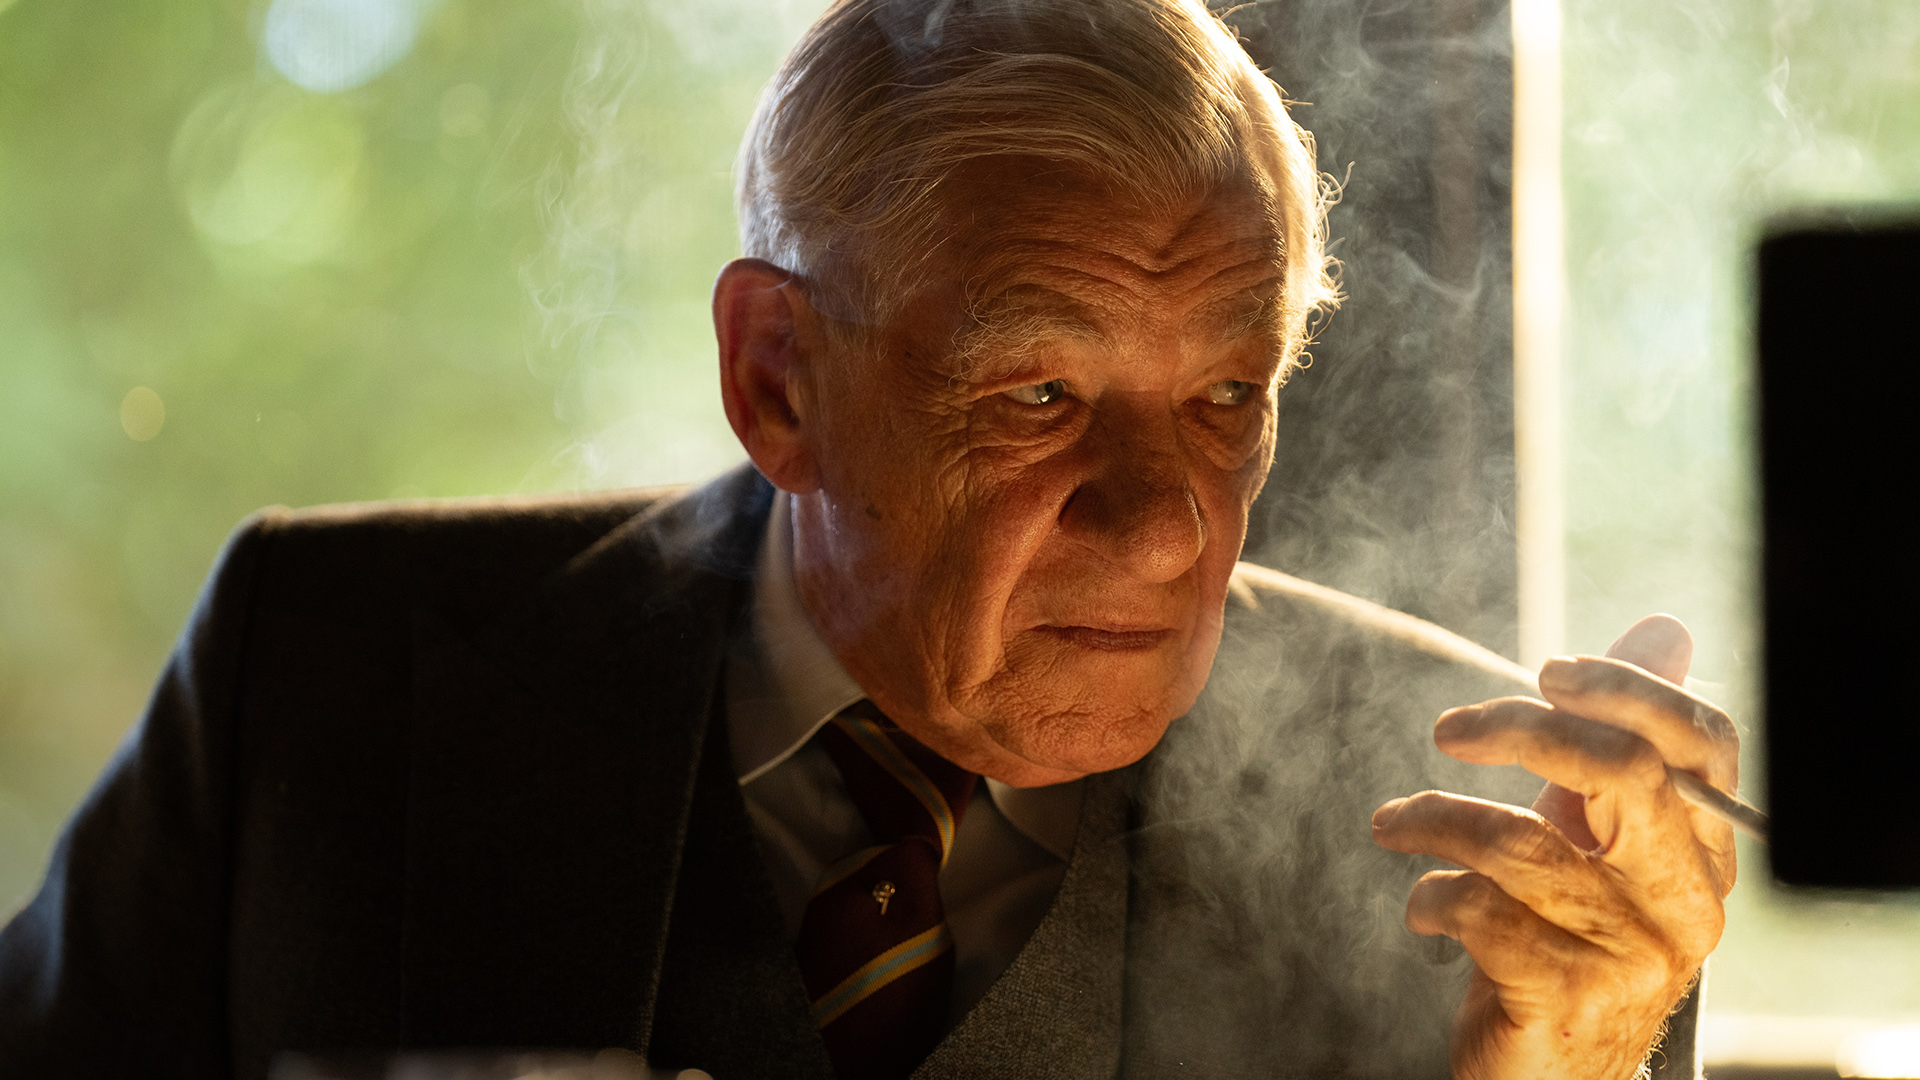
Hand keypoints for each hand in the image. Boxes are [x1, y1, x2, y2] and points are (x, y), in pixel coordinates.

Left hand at [1371, 615, 1739, 1078]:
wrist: (1548, 1075)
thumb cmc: (1562, 941)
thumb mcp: (1591, 839)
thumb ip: (1614, 742)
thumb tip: (1664, 627)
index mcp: (1702, 854)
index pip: (1702, 744)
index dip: (1629, 689)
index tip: (1549, 670)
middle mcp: (1686, 902)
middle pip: (1622, 771)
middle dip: (1524, 728)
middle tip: (1452, 728)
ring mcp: (1632, 953)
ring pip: (1521, 840)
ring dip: (1433, 818)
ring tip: (1392, 823)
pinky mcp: (1568, 995)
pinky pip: (1478, 909)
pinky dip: (1429, 894)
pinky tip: (1423, 906)